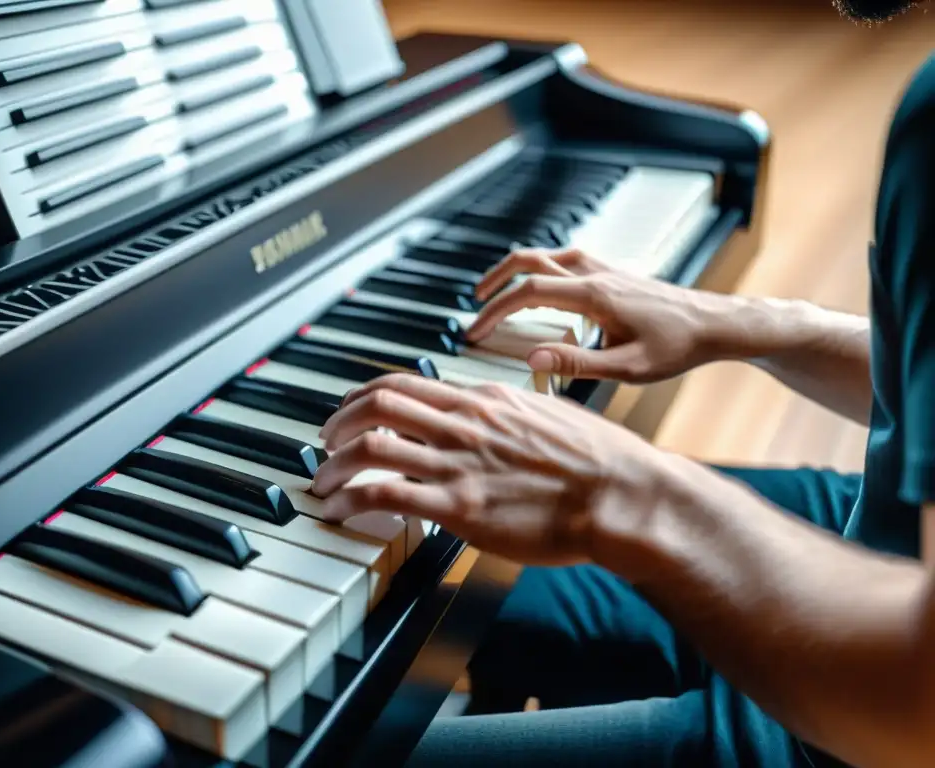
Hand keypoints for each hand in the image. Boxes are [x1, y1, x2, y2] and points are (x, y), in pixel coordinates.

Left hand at [311, 373, 677, 568]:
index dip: (365, 396)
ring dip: (334, 463)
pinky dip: (349, 500)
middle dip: (338, 422)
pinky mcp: (458, 504)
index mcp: (484, 399)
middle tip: (326, 442)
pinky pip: (384, 493)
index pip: (406, 383)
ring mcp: (458, 461)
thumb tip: (494, 410)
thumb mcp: (548, 416)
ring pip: (370, 444)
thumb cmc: (598, 461)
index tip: (350, 412)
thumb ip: (510, 412)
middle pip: (377, 402)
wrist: (623, 494)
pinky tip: (338, 511)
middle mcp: (464, 422)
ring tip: (323, 482)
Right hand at [467, 247, 735, 382]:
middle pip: (528, 260)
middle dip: (494, 279)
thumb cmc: (677, 347)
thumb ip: (576, 364)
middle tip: (475, 304)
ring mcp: (604, 268)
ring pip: (546, 254)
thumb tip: (532, 359)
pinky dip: (539, 269)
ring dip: (515, 270)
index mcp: (593, 296)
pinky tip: (541, 289)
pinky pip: (564, 259)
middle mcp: (595, 273)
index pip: (527, 292)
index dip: (495, 311)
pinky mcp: (612, 272)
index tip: (477, 332)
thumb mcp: (627, 367)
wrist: (714, 324)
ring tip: (498, 294)